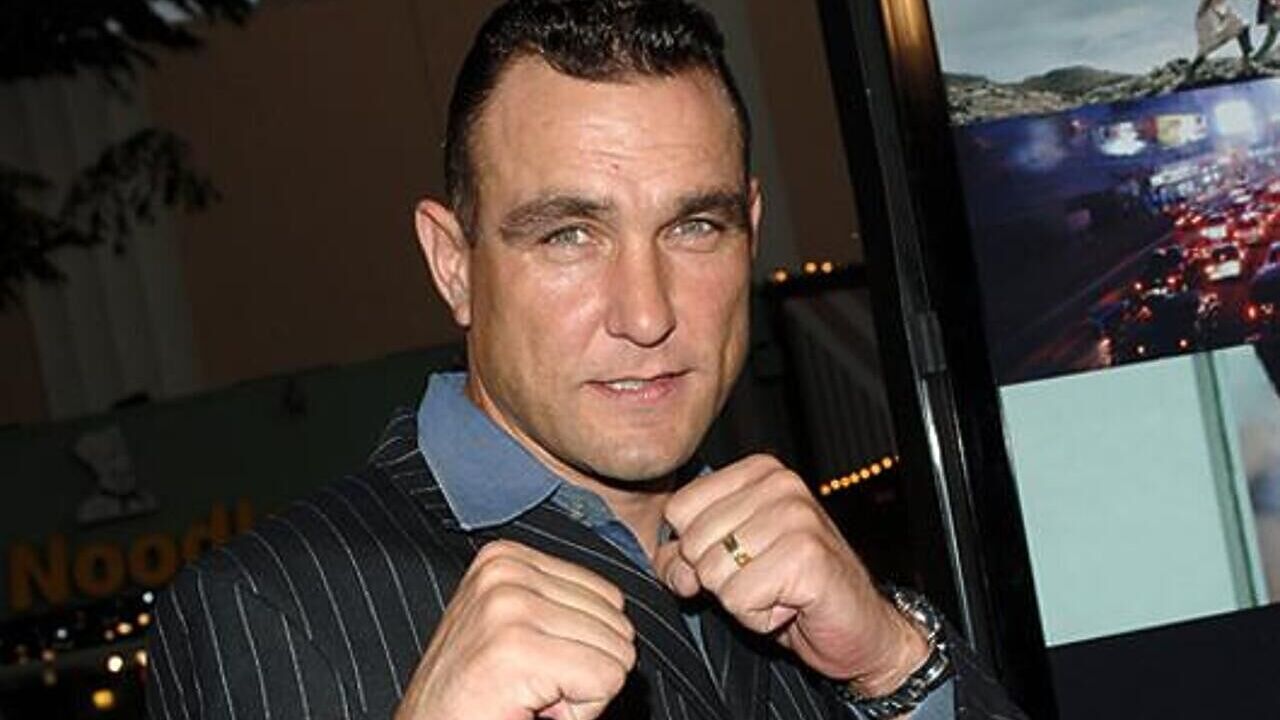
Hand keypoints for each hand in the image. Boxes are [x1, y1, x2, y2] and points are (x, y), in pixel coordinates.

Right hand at [395, 540, 635, 719]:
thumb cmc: (478, 701)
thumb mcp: (520, 632)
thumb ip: (565, 609)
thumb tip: (623, 617)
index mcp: (506, 558)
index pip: (609, 598)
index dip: (582, 646)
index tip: (533, 667)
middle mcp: (505, 571)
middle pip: (616, 623)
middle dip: (586, 668)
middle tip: (531, 689)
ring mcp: (508, 607)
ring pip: (616, 652)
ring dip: (581, 691)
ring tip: (527, 697)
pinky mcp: (514, 649)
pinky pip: (605, 679)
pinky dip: (582, 712)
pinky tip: (530, 710)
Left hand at [653, 455, 927, 695]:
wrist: (862, 630)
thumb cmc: (796, 593)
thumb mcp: (730, 565)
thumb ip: (689, 556)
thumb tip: (670, 565)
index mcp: (758, 473)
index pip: (679, 510)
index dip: (695, 551)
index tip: (739, 561)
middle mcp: (779, 484)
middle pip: (693, 543)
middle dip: (719, 579)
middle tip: (765, 581)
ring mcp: (796, 517)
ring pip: (713, 573)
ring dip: (740, 600)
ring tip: (779, 591)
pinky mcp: (807, 555)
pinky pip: (739, 598)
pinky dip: (758, 617)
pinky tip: (791, 605)